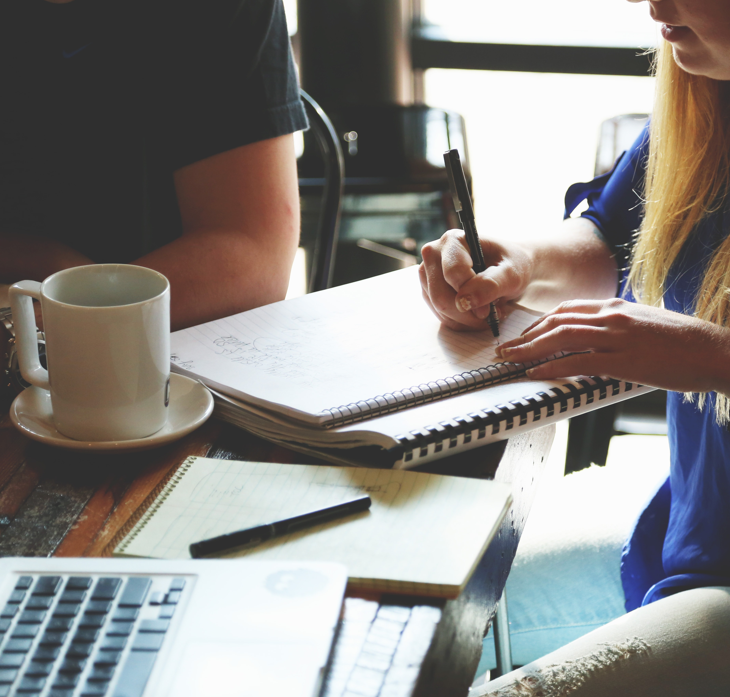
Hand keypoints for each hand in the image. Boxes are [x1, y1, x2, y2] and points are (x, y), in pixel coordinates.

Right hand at [419, 230, 532, 330]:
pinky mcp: (429, 290)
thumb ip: (491, 284)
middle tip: (490, 315)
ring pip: (439, 309)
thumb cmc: (511, 264)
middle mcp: (434, 254)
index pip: (453, 274)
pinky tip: (476, 314)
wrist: (508, 268)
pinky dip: (460, 321)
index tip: (490, 308)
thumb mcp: (512, 273)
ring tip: (486, 312)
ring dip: (465, 319)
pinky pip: (440, 315)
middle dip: (467, 313)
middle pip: (441, 296)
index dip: (472, 295)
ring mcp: (428, 274)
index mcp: (453, 240)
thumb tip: (465, 302)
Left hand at [495, 298, 729, 393]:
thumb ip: (617, 325)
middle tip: (505, 349)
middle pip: (556, 321)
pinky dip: (552, 367)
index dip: (539, 323)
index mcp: (616, 306)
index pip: (566, 309)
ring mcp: (617, 336)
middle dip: (526, 336)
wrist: (715, 350)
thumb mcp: (644, 322)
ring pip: (561, 338)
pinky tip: (535, 374)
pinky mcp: (624, 360)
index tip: (524, 335)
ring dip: (529, 350)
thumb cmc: (682, 341)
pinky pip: (578, 362)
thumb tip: (596, 335)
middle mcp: (612, 316)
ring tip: (510, 360)